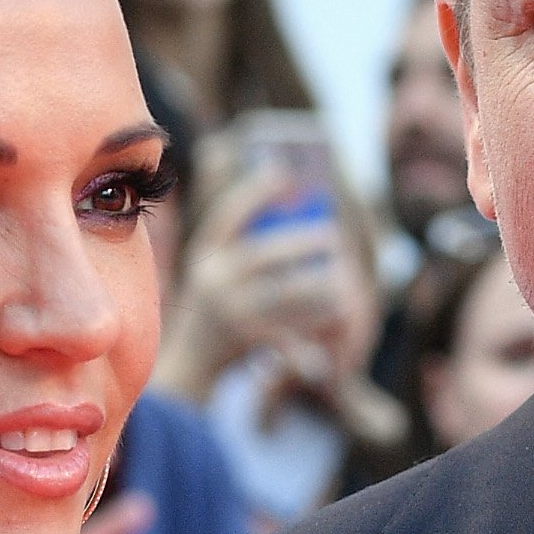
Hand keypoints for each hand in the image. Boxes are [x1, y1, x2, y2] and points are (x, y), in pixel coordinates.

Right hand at [170, 188, 369, 396]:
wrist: (190, 361)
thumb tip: (290, 212)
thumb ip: (241, 248)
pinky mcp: (245, 338)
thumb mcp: (215, 271)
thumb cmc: (215, 308)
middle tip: (334, 234)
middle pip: (264, 253)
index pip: (227, 216)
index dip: (254, 192)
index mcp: (204, 256)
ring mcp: (228, 310)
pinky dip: (316, 320)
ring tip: (343, 276)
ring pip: (284, 292)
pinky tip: (339, 311)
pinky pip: (290, 326)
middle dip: (302, 242)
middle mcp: (212, 280)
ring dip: (319, 283)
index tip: (283, 172)